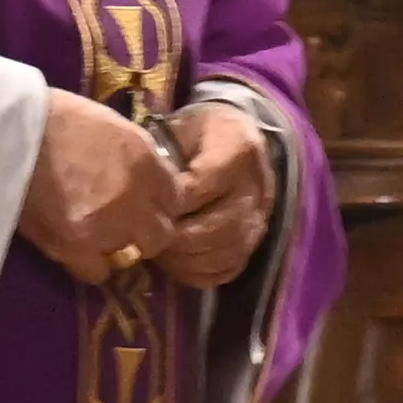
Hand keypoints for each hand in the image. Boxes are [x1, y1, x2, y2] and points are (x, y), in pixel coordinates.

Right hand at [19, 91, 185, 286]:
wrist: (8, 133)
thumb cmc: (57, 118)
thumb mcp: (114, 126)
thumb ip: (140, 158)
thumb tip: (150, 178)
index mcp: (145, 162)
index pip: (175, 198)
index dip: (159, 203)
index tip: (146, 203)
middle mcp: (134, 199)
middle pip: (162, 234)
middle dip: (148, 231)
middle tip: (128, 225)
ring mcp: (106, 227)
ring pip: (131, 255)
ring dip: (119, 247)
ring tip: (98, 234)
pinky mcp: (74, 248)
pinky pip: (97, 272)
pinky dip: (90, 264)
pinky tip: (78, 247)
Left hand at [160, 100, 279, 291]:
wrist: (231, 138)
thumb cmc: (196, 134)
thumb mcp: (180, 129)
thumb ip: (165, 159)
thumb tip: (142, 196)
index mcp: (239, 149)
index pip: (202, 187)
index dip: (171, 202)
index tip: (146, 205)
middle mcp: (258, 187)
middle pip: (219, 226)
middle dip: (178, 238)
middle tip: (147, 238)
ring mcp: (260, 218)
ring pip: (226, 252)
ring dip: (187, 259)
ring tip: (158, 252)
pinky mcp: (254, 242)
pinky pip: (229, 269)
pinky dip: (200, 273)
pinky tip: (176, 264)